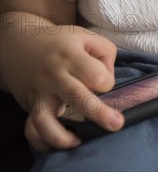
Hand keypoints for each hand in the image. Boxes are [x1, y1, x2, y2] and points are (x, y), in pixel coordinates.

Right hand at [1, 17, 123, 151]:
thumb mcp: (86, 36)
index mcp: (70, 55)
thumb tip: (108, 80)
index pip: (96, 74)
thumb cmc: (61, 43)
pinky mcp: (30, 105)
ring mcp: (40, 92)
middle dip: (98, 112)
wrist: (19, 45)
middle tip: (116, 123)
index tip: (105, 82)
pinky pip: (32, 128)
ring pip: (46, 118)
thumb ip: (106, 53)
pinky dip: (43, 140)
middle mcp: (54, 75)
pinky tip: (62, 143)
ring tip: (79, 140)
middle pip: (75, 95)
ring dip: (62, 135)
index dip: (107, 81)